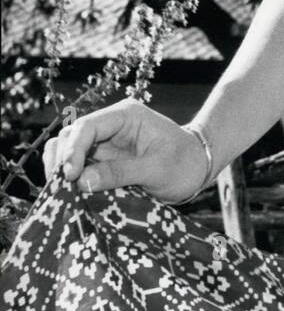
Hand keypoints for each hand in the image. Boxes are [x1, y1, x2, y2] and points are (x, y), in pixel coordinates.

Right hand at [42, 98, 210, 202]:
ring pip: (68, 150)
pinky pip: (78, 167)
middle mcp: (110, 125)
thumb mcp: (158, 169)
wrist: (198, 167)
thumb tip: (81, 181)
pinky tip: (70, 194)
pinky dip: (70, 179)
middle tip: (59, 189)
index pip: (87, 127)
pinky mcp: (103, 160)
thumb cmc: (185, 162)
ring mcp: (105, 143)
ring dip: (61, 170)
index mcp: (125, 116)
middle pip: (70, 136)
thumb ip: (121, 173)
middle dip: (61, 160)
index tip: (69, 176)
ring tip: (61, 193)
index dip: (72, 151)